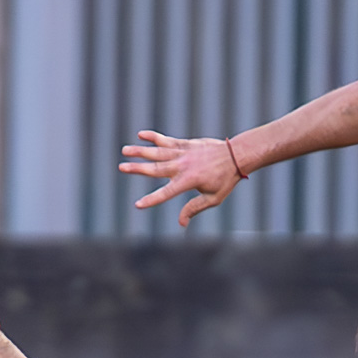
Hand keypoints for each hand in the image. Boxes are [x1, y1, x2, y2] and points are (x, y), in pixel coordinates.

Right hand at [119, 132, 241, 226]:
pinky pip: (166, 140)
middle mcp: (183, 166)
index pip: (166, 193)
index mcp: (188, 181)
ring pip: (158, 152)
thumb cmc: (225, 179)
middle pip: (156, 168)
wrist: (236, 155)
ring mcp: (183, 153)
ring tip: (124, 150)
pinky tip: (141, 134)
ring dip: (140, 151)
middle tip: (121, 167)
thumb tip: (181, 223)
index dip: (152, 200)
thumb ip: (194, 208)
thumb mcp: (213, 198)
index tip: (138, 205)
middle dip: (137, 169)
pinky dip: (154, 137)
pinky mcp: (185, 144)